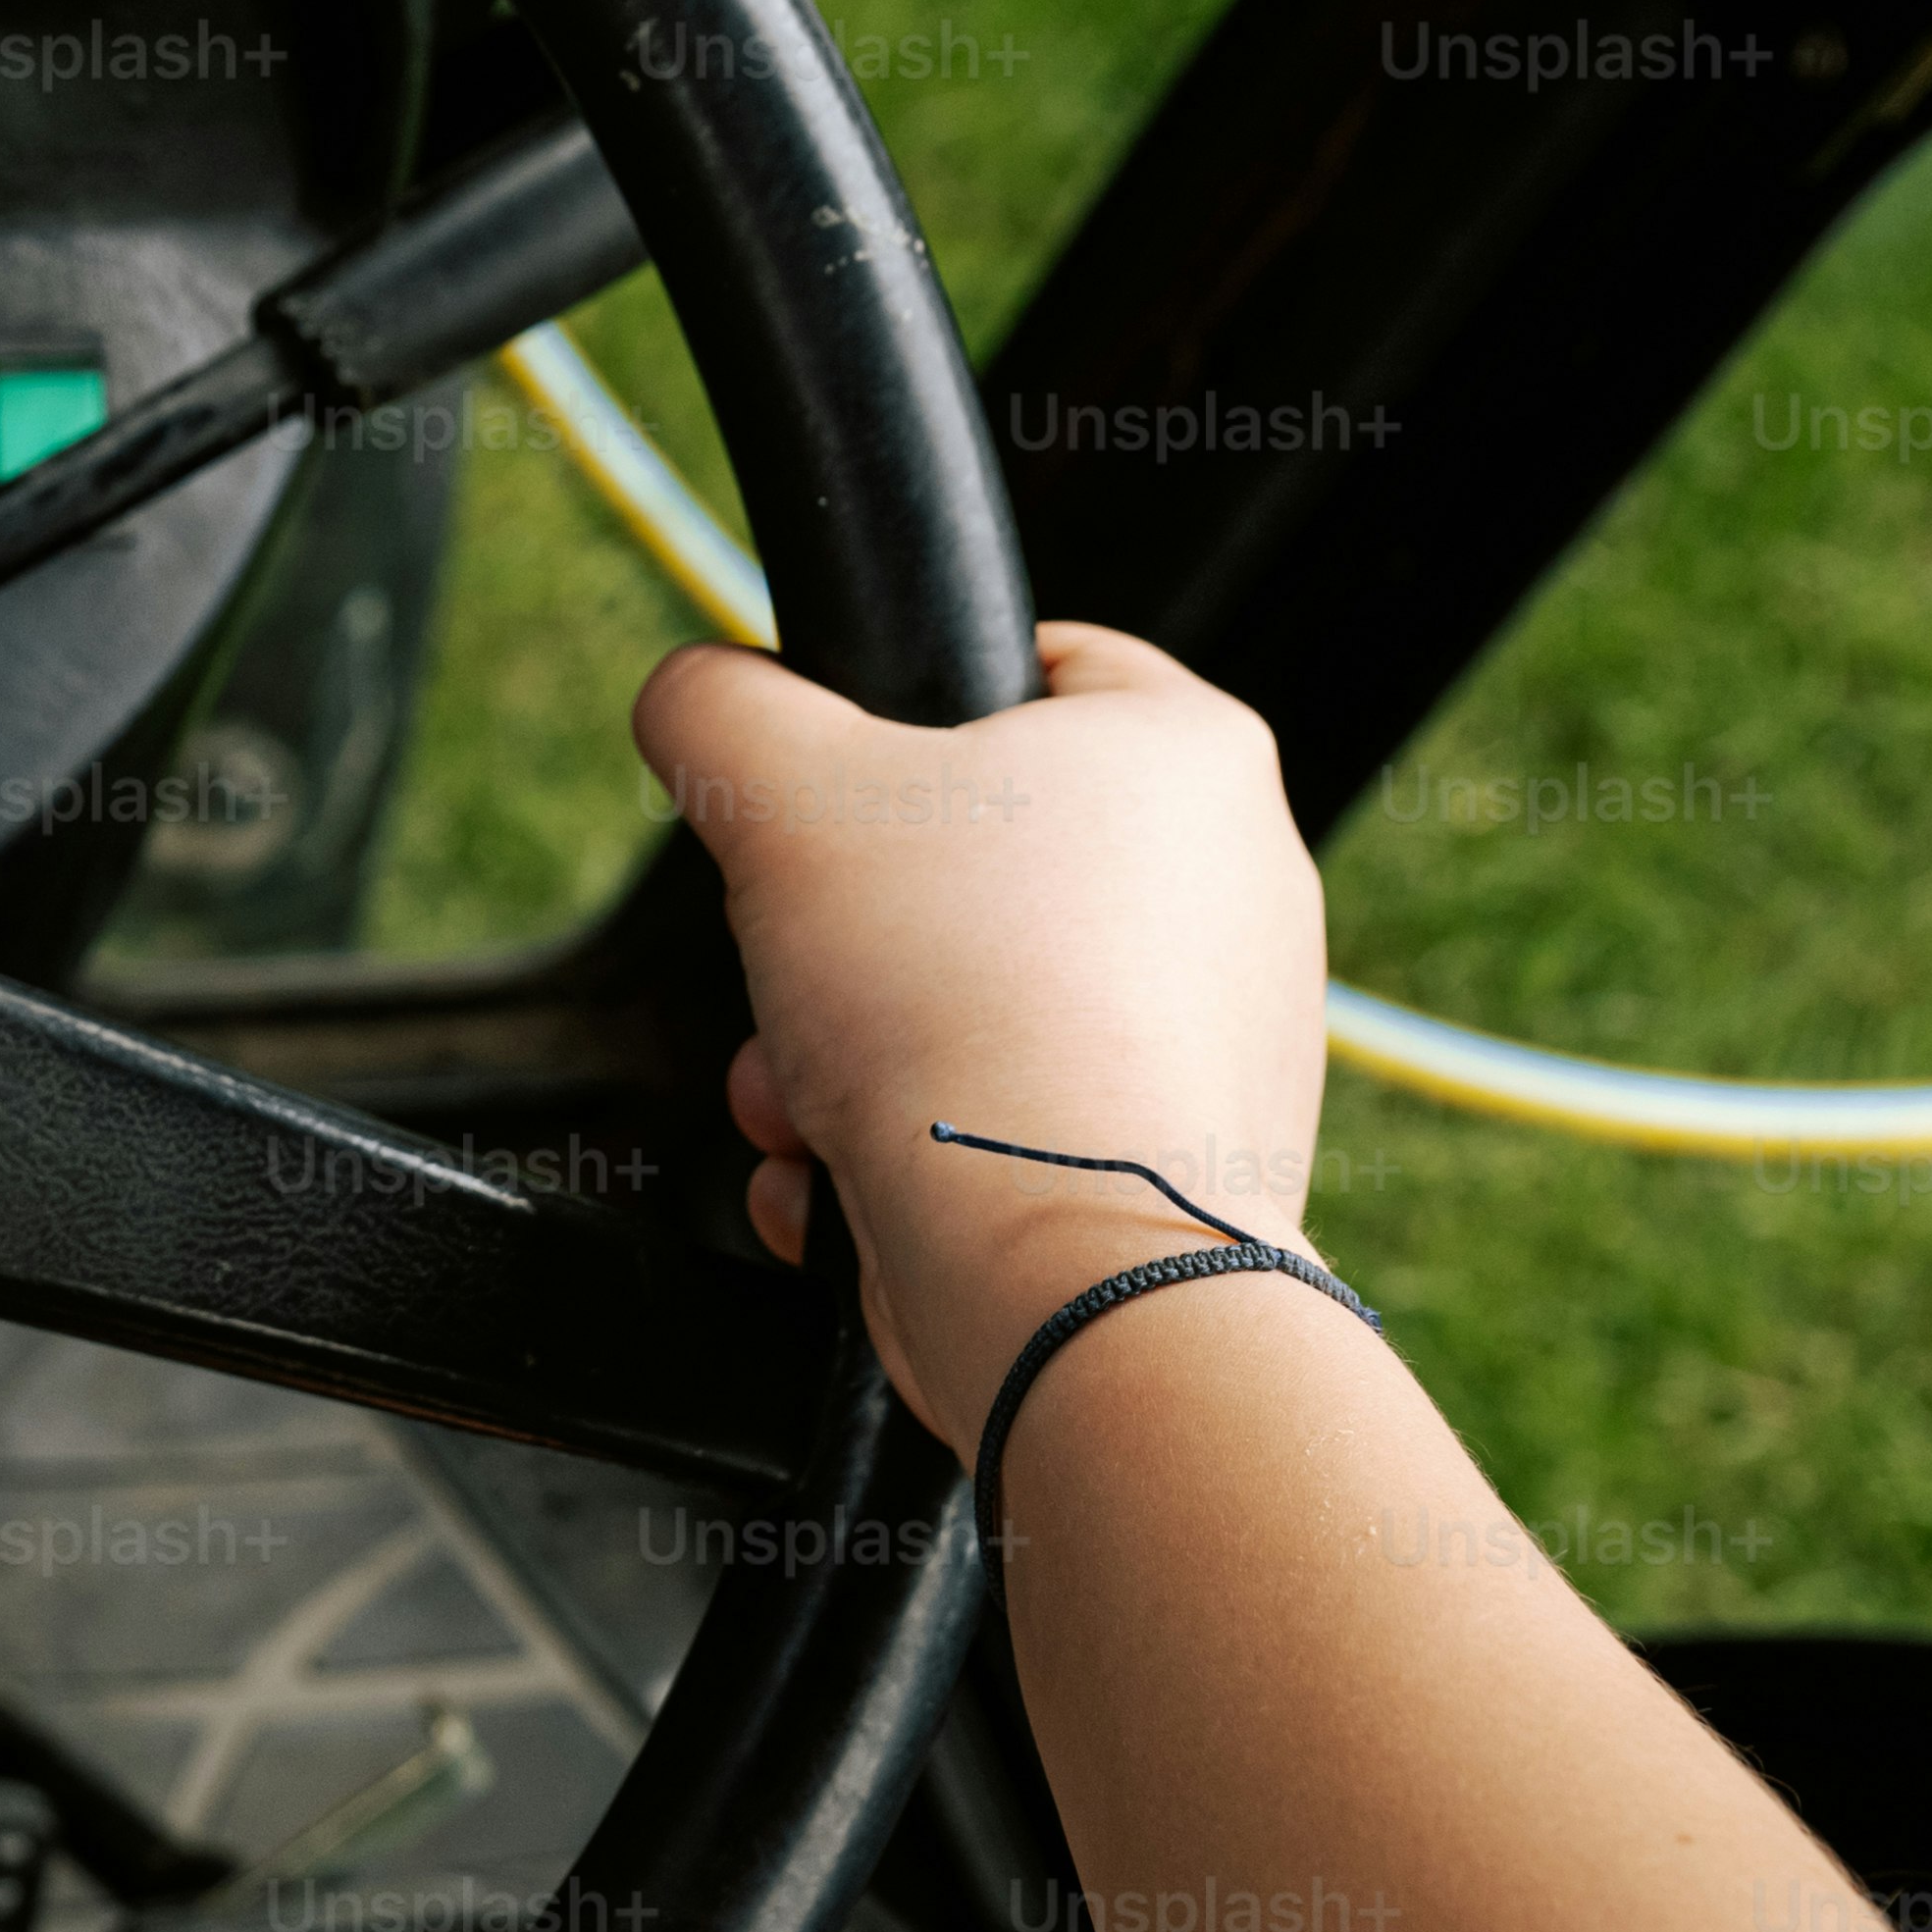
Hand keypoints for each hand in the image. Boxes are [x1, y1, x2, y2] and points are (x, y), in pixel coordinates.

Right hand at [629, 623, 1326, 1437]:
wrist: (1064, 1270)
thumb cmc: (965, 1009)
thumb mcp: (781, 787)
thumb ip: (717, 707)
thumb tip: (696, 697)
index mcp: (1187, 751)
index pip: (1036, 662)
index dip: (901, 709)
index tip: (832, 782)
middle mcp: (1234, 883)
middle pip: (972, 861)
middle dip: (835, 937)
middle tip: (789, 970)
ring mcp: (1220, 1034)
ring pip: (970, 1003)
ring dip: (841, 1055)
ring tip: (802, 1099)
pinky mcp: (1176, 1161)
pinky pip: (1006, 1120)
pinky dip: (905, 1151)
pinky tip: (853, 1182)